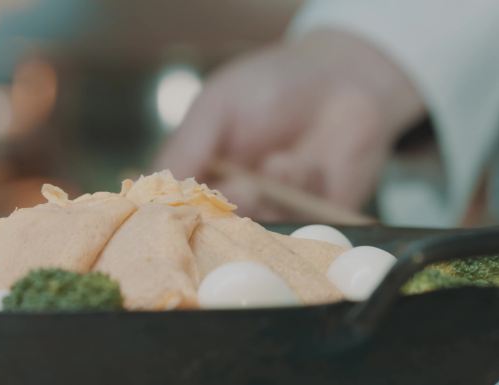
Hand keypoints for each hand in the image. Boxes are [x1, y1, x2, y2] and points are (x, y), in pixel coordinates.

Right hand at [155, 29, 424, 220]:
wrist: (345, 78)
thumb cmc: (272, 85)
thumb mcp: (218, 105)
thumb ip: (188, 146)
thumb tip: (153, 189)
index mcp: (201, 175)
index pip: (174, 208)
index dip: (174, 214)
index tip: (182, 209)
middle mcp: (232, 201)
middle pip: (211, 232)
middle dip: (226, 211)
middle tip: (244, 183)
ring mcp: (271, 214)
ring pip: (253, 234)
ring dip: (265, 200)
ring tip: (280, 161)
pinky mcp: (313, 222)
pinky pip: (297, 229)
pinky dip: (298, 193)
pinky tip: (305, 163)